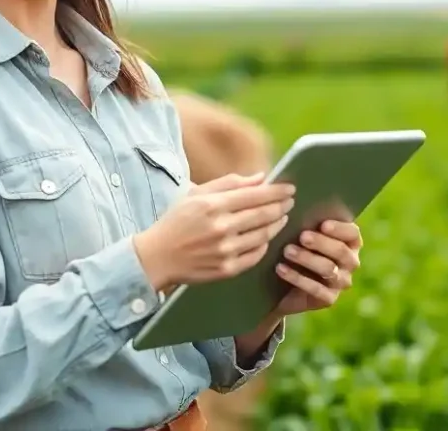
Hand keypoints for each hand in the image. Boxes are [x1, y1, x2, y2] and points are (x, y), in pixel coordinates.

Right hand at [134, 172, 294, 292]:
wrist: (157, 257)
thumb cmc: (176, 221)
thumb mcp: (196, 194)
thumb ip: (229, 183)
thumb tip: (260, 178)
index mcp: (213, 205)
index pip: (254, 195)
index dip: (276, 191)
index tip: (289, 188)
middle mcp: (221, 227)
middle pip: (263, 214)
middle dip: (281, 206)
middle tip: (290, 201)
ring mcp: (225, 250)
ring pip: (263, 235)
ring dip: (277, 224)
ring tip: (282, 217)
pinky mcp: (227, 269)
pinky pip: (255, 255)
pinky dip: (265, 244)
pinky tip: (267, 237)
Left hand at [272, 219, 361, 316]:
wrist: (285, 285)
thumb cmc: (298, 247)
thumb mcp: (304, 234)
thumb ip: (308, 222)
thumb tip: (297, 209)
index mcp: (350, 242)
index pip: (352, 233)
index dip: (340, 229)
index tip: (323, 224)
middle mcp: (350, 262)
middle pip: (341, 251)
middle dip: (321, 243)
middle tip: (302, 237)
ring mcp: (341, 282)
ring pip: (329, 269)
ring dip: (307, 259)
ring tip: (287, 251)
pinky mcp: (329, 299)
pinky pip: (316, 289)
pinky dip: (297, 278)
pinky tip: (281, 269)